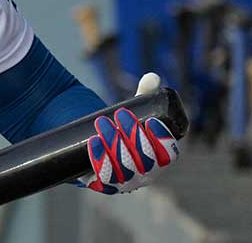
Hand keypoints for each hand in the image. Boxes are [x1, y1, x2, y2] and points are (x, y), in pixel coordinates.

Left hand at [81, 73, 179, 193]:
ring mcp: (123, 182)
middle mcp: (144, 174)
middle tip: (120, 115)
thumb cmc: (120, 125)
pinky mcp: (101, 183)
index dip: (162, 140)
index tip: (151, 121)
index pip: (169, 155)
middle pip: (145, 162)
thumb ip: (145, 94)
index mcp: (158, 158)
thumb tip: (152, 77)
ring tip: (103, 123)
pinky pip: (102, 177)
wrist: (91, 139)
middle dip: (133, 137)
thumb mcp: (135, 110)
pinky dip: (99, 158)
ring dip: (115, 145)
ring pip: (124, 169)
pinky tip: (93, 142)